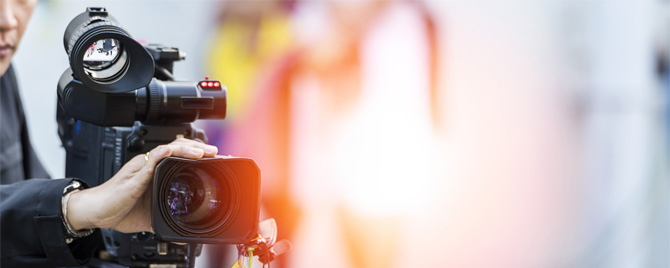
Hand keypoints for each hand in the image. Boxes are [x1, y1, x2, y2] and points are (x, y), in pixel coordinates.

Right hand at [65, 138, 217, 232]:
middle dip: (198, 147)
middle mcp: (150, 166)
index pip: (179, 157)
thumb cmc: (119, 209)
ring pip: (166, 150)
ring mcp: (142, 169)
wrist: (96, 213)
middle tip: (215, 152)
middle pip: (177, 148)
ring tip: (202, 151)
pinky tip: (170, 151)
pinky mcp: (133, 177)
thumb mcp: (150, 216)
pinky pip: (148, 162)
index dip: (197, 154)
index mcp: (155, 172)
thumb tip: (180, 238)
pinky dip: (160, 155)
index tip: (215, 159)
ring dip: (185, 149)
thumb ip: (165, 221)